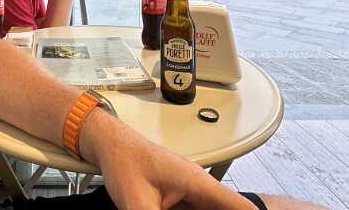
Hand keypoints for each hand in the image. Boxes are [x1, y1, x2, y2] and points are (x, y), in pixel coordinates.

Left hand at [80, 111, 253, 209]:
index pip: (238, 206)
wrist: (110, 145)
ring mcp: (188, 190)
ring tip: (175, 209)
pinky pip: (195, 209)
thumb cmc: (124, 161)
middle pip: (225, 209)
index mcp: (196, 181)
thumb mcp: (138, 203)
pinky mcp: (178, 195)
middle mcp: (197, 184)